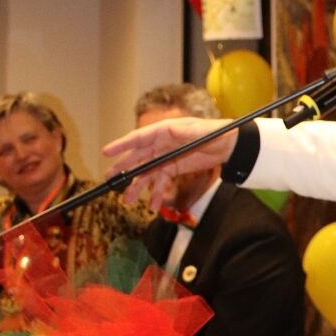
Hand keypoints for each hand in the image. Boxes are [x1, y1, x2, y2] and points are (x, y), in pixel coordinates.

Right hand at [102, 118, 237, 209]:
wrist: (229, 145)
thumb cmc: (214, 132)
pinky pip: (161, 183)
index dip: (122, 145)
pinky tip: (152, 205)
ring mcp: (166, 158)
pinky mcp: (173, 169)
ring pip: (147, 174)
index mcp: (163, 131)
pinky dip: (156, 194)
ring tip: (128, 200)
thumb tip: (167, 130)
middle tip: (110, 180)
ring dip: (137, 187)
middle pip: (138, 158)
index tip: (107, 152)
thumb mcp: (197, 131)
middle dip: (124, 169)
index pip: (138, 138)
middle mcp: (161, 144)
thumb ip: (181, 132)